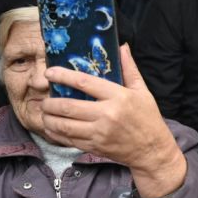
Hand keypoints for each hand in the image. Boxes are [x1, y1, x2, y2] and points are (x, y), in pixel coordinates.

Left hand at [41, 44, 185, 197]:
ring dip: (49, 119)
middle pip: (68, 106)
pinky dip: (56, 133)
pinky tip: (52, 128)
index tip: (50, 73)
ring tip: (45, 113)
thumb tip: (122, 47)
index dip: (63, 76)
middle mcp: (107, 115)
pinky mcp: (95, 147)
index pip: (84, 82)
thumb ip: (129, 69)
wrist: (152, 150)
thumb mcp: (143, 91)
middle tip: (44, 99)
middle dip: (50, 102)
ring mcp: (100, 133)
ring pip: (64, 125)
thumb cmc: (148, 118)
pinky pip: (69, 140)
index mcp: (119, 97)